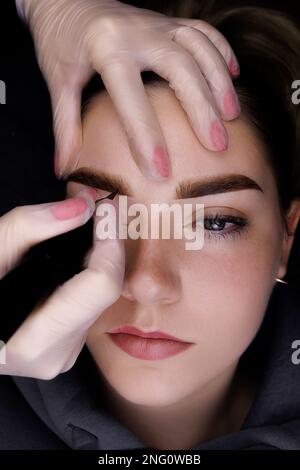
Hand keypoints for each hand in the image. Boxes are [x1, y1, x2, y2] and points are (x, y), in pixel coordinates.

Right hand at [0, 190, 124, 378]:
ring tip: (89, 228)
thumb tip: (81, 206)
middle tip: (100, 210)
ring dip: (98, 260)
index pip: (101, 285)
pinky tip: (76, 257)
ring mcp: (63, 355)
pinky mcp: (65, 347)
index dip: (109, 242)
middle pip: (106, 290)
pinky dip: (86, 277)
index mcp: (36, 340)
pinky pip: (89, 306)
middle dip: (106, 245)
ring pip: (100, 298)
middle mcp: (58, 354)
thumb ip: (29, 227)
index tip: (106, 208)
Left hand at [17, 0, 239, 179]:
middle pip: (180, 67)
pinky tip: (233, 78)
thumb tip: (64, 168)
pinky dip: (222, 53)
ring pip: (200, 47)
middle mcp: (138, 31)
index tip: (160, 171)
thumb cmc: (60, 42)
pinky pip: (204, 31)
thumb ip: (64, 124)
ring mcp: (157, 23)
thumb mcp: (57, 81)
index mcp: (106, 48)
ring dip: (219, 82)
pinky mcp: (168, 22)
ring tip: (232, 117)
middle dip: (201, 108)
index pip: (131, 95)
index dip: (146, 135)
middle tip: (217, 145)